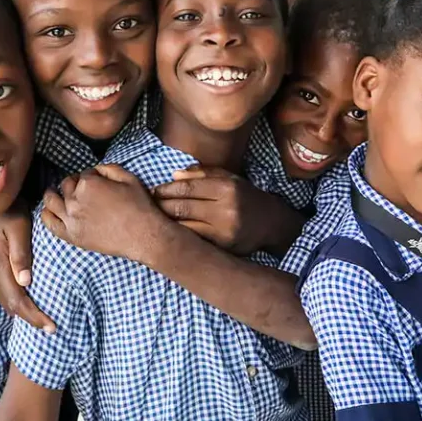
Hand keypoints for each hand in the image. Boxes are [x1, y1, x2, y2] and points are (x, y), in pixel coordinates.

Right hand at [0, 211, 54, 333]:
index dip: (34, 316)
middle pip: (10, 306)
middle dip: (31, 318)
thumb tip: (25, 282)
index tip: (51, 327)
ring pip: (5, 301)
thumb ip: (21, 254)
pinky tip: (28, 302)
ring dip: (23, 311)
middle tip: (52, 328)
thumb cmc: (6, 212)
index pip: (17, 301)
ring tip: (43, 319)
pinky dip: (16, 301)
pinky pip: (2, 292)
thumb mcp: (18, 228)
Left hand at [41, 165, 165, 260]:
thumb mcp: (129, 178)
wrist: (143, 236)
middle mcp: (75, 200)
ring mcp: (71, 219)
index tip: (97, 181)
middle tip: (82, 189)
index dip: (90, 176)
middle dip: (74, 184)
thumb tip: (96, 168)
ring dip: (52, 195)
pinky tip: (49, 211)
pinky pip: (50, 223)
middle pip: (66, 186)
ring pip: (51, 201)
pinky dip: (46, 214)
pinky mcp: (72, 235)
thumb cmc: (139, 207)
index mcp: (89, 184)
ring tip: (54, 194)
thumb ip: (109, 168)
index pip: (82, 174)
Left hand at [152, 165, 290, 254]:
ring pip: (184, 225)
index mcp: (226, 188)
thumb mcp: (230, 179)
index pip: (187, 187)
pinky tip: (170, 232)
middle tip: (149, 205)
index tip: (153, 191)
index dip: (166, 189)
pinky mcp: (223, 246)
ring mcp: (224, 230)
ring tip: (156, 219)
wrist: (272, 224)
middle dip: (161, 205)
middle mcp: (226, 208)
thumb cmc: (246, 198)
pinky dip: (179, 235)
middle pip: (182, 206)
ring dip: (166, 222)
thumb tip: (174, 175)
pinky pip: (194, 239)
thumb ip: (203, 174)